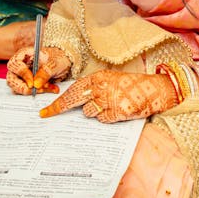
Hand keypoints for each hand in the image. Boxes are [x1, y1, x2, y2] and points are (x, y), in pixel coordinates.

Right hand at [7, 45, 69, 95]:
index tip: (32, 84)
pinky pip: (26, 92)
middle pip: (11, 79)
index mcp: (24, 54)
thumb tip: (36, 84)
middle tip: (37, 90)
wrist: (64, 63)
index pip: (15, 64)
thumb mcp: (56, 63)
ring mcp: (22, 76)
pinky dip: (37, 93)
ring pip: (17, 88)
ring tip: (48, 87)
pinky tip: (50, 89)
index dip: (22, 74)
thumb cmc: (58, 58)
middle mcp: (20, 65)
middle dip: (23, 87)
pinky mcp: (26, 85)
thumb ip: (46, 71)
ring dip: (31, 91)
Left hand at [40, 71, 178, 122]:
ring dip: (94, 112)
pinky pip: (103, 120)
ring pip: (88, 113)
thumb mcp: (109, 80)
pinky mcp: (117, 112)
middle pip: (73, 100)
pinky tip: (117, 110)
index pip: (72, 90)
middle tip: (47, 115)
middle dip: (59, 109)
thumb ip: (93, 88)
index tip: (45, 111)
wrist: (153, 90)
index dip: (58, 102)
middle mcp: (101, 87)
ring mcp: (109, 100)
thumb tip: (73, 101)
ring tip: (108, 106)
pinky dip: (107, 118)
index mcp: (98, 78)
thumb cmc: (130, 86)